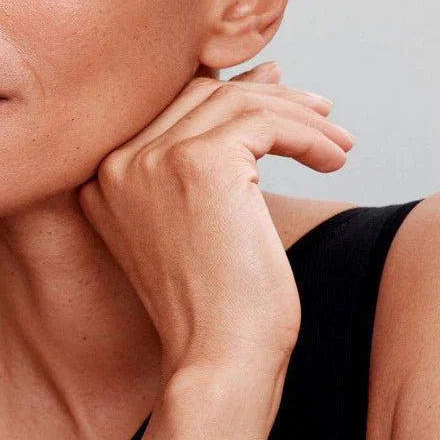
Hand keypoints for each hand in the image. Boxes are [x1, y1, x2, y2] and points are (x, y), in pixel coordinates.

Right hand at [76, 61, 353, 379]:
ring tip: (337, 142)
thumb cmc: (214, 306)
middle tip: (320, 114)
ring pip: (236, 101)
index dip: (230, 94)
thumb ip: (205, 155)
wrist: (217, 360)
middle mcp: (115, 166)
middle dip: (270, 99)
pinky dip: (307, 135)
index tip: (280, 93)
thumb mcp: (196, 223)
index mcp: (102, 183)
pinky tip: (333, 160)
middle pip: (202, 95)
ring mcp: (151, 161)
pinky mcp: (197, 165)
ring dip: (298, 117)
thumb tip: (263, 79)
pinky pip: (265, 121)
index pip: (170, 110)